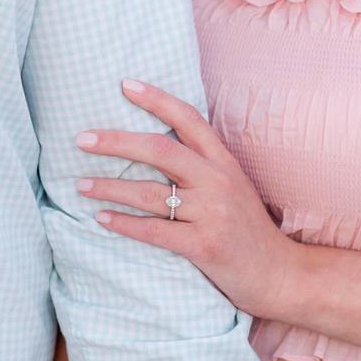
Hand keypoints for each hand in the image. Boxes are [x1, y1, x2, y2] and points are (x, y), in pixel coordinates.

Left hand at [75, 79, 301, 320]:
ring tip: (80, 185)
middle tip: (81, 139)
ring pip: (150, 193)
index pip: (189, 119)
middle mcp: (218, 182)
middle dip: (116, 142)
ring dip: (109, 187)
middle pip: (160, 149)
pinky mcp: (204, 246)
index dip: (156, 99)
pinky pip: (154, 231)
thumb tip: (159, 153)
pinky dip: (124, 224)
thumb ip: (204, 171)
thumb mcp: (234, 191)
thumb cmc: (249, 234)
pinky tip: (102, 218)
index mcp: (224, 164)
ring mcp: (212, 214)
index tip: (124, 85)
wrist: (280, 275)